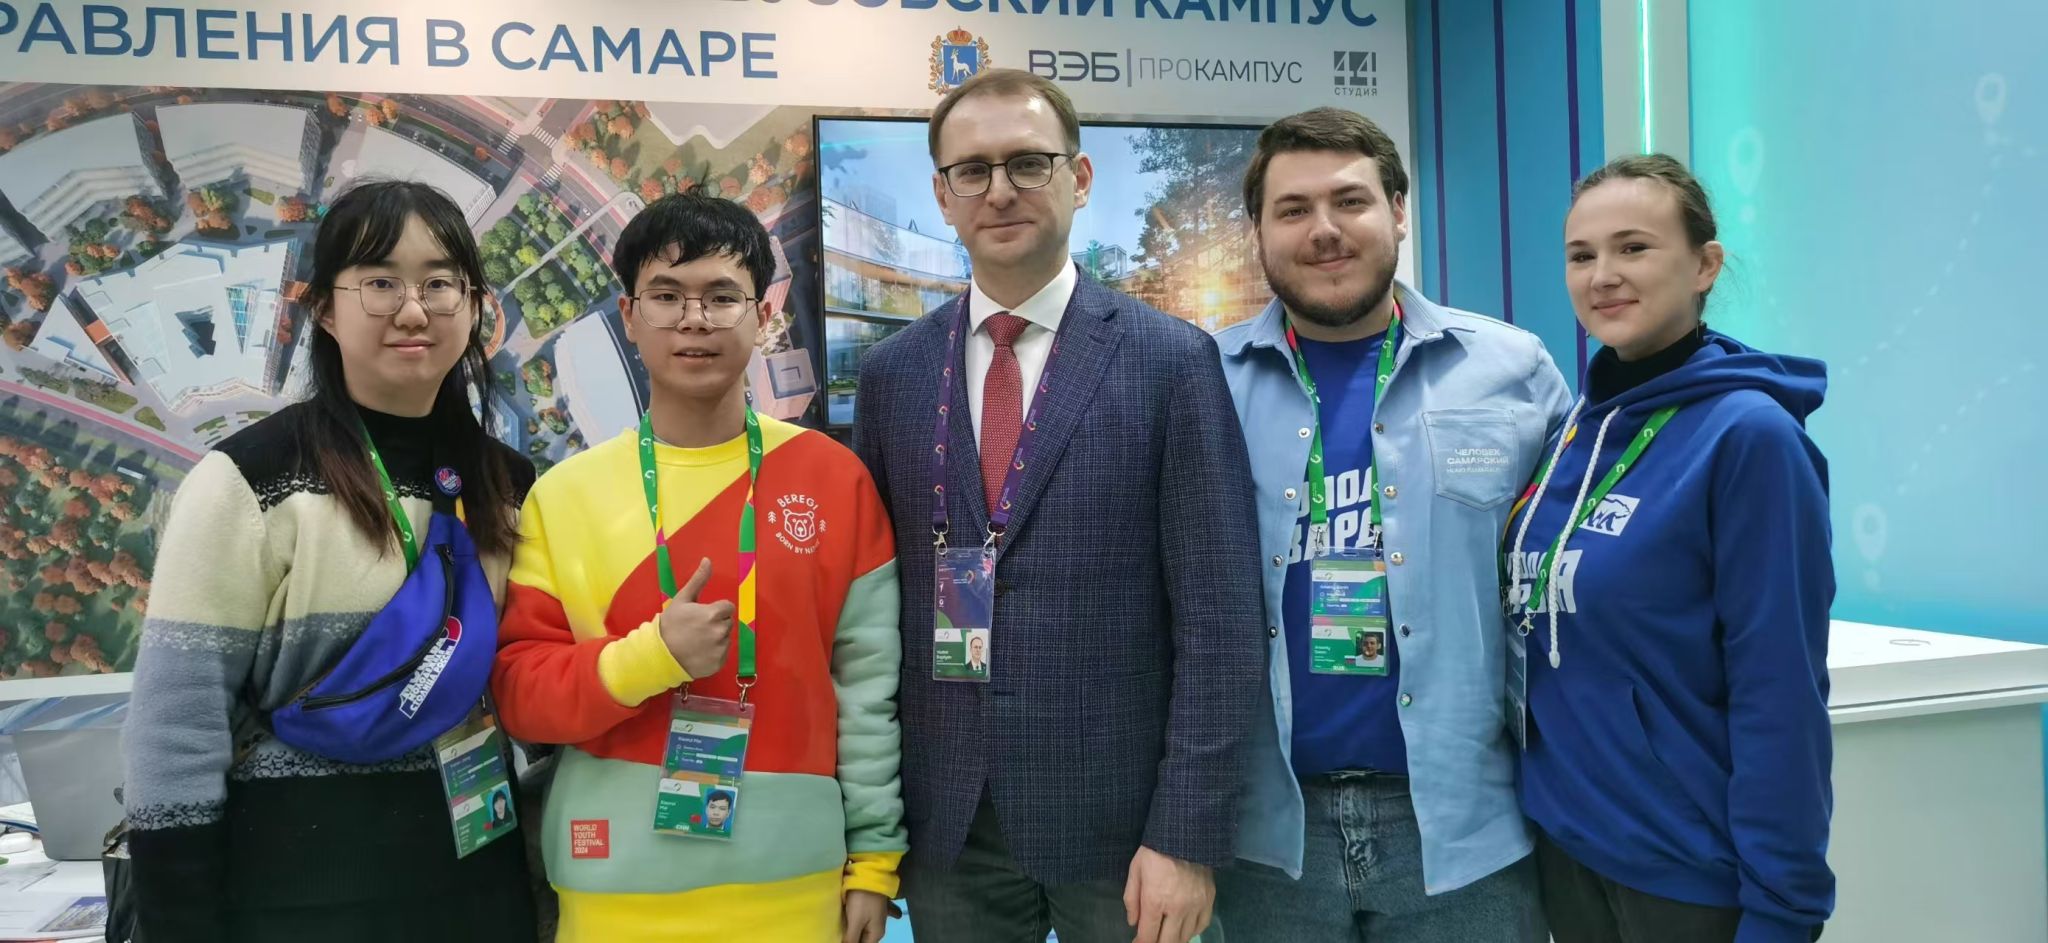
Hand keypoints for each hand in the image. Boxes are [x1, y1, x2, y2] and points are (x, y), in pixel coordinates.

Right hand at [657, 558, 734, 678]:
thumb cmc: (670, 624)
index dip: (716, 609)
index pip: (728, 607)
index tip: (702, 614)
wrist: (659, 654)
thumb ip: (698, 579)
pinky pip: (723, 653)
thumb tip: (708, 560)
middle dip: (716, 623)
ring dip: (716, 638)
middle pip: (727, 622)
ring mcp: (720, 649)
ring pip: (725, 638)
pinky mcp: (719, 663)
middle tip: (698, 628)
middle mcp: (720, 631)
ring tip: (697, 640)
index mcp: (713, 614)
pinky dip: (714, 653)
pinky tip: (699, 652)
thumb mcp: (682, 599)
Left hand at [841, 889, 892, 942]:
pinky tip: (847, 924)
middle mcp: (878, 928)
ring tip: (840, 930)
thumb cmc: (862, 900)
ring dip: (852, 932)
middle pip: (863, 940)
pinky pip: (863, 922)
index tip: (840, 940)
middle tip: (838, 935)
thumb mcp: (856, 922)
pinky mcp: (870, 909)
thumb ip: (851, 939)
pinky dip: (855, 925)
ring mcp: (875, 918)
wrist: (870, 875)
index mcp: (876, 934)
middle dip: (852, 939)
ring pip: (862, 931)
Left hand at [1124, 846, 1213, 942]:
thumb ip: (1132, 899)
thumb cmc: (1155, 850)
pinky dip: (1192, 931)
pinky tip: (1184, 928)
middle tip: (1152, 939)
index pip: (1148, 936)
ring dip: (1174, 939)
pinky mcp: (1209, 900)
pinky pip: (1201, 926)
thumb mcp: (1135, 871)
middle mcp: (1177, 908)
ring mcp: (1196, 905)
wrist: (1186, 832)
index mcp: (1155, 901)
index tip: (1138, 942)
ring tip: (1166, 934)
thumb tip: (1133, 923)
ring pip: (1185, 937)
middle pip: (1168, 942)